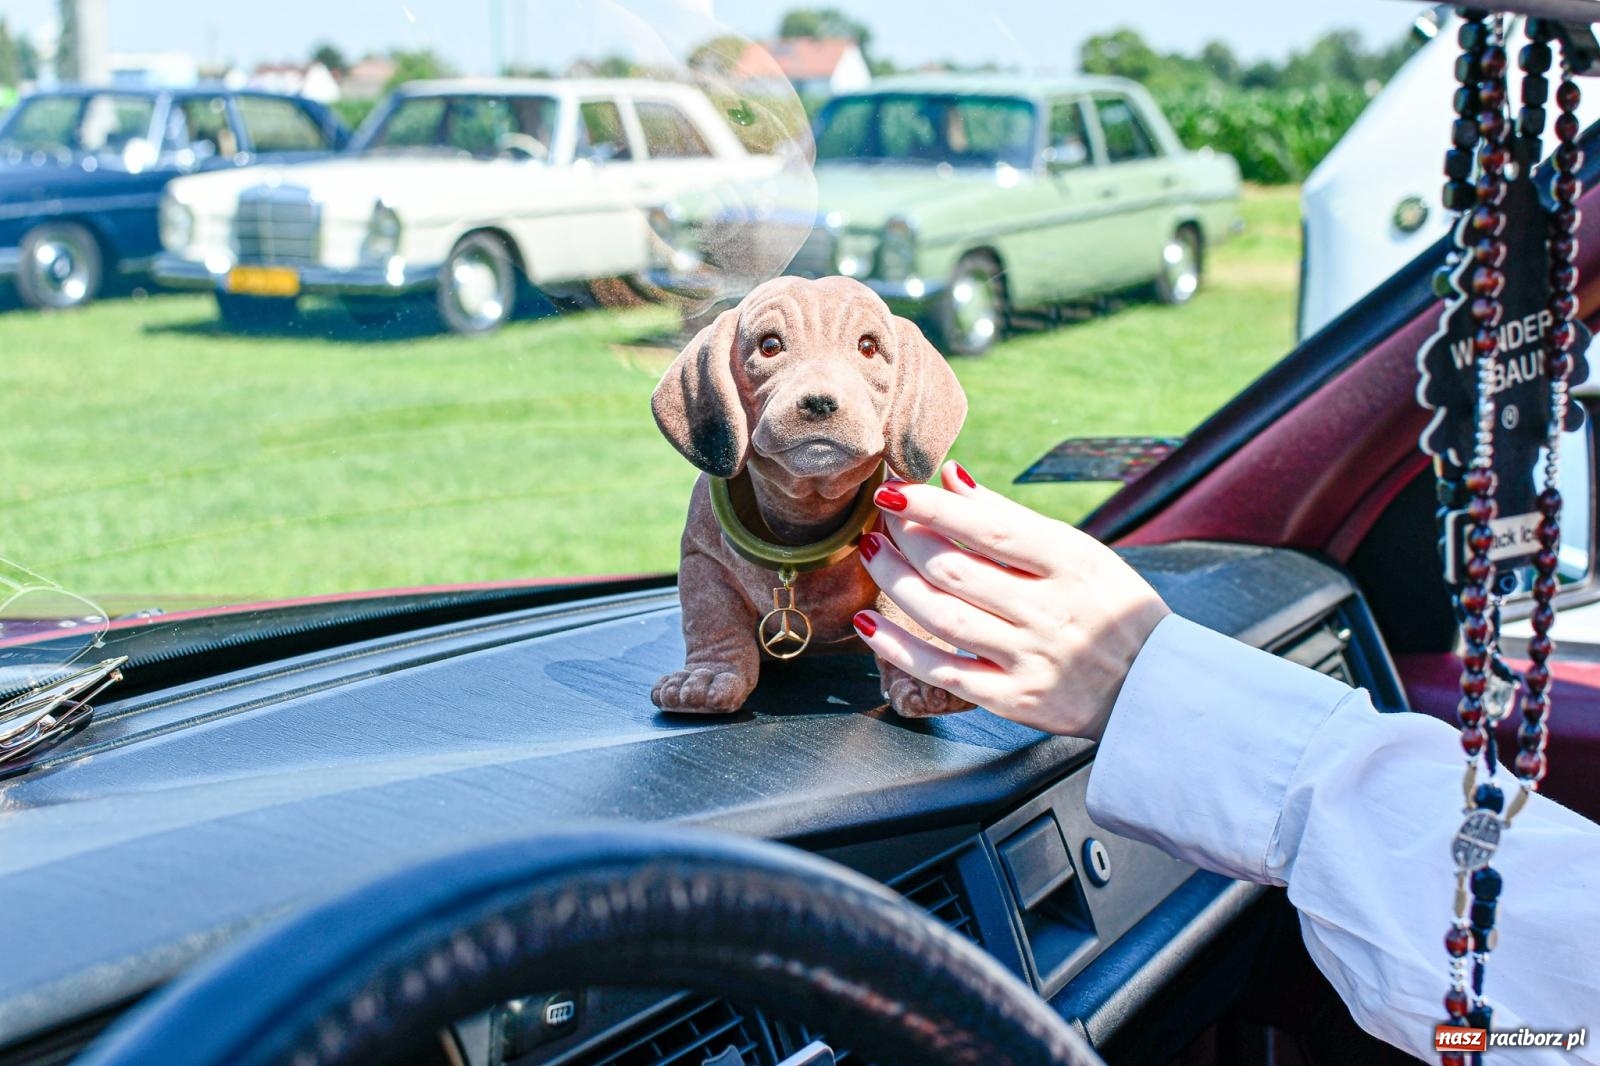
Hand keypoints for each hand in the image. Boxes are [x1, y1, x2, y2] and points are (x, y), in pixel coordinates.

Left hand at [853, 461, 1170, 738]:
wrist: (1154, 691)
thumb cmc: (1112, 608)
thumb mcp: (1080, 553)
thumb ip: (1012, 518)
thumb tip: (951, 478)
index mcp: (1071, 564)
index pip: (990, 529)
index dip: (934, 508)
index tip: (894, 489)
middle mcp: (1049, 612)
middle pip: (956, 571)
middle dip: (906, 539)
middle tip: (880, 521)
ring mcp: (1030, 659)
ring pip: (943, 618)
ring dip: (895, 582)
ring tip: (872, 554)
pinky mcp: (1013, 699)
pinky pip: (943, 671)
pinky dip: (899, 647)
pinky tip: (869, 621)